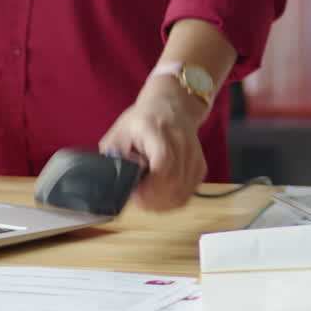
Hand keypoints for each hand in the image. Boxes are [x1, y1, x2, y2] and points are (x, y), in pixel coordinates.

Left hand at [99, 76, 207, 211]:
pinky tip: (160, 196)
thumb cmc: (142, 122)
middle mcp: (180, 142)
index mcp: (156, 130)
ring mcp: (193, 155)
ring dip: (162, 203)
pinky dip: (172, 201)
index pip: (163, 161)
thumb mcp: (119, 133)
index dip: (150, 185)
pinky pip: (187, 194)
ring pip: (181, 192)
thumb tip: (110, 180)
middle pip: (173, 182)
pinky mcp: (200, 166)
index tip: (135, 193)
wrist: (173, 106)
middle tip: (137, 199)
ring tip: (147, 199)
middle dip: (152, 199)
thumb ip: (113, 156)